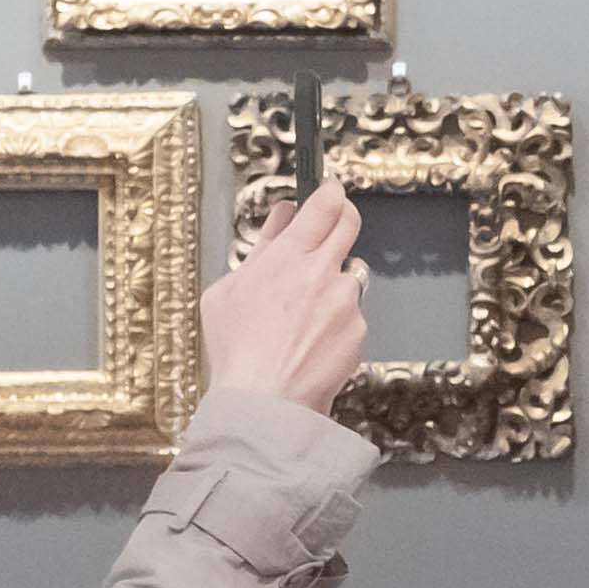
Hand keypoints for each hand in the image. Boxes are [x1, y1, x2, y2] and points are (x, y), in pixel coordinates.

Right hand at [207, 177, 368, 412]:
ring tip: (309, 306)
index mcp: (288, 256)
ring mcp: (346, 301)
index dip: (330, 192)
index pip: (323, 205)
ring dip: (337, 278)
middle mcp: (324, 272)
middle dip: (344, 216)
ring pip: (352, 273)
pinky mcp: (359, 330)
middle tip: (335, 219)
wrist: (264, 398)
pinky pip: (353, 313)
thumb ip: (261, 248)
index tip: (330, 188)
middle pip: (349, 225)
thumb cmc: (236, 348)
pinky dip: (339, 319)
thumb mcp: (229, 289)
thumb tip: (282, 217)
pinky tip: (314, 338)